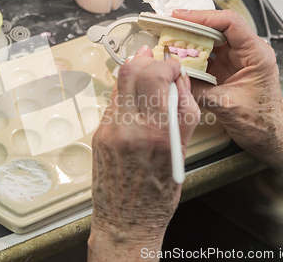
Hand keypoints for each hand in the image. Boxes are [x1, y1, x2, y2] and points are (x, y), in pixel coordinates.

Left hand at [88, 46, 199, 260]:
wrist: (126, 220)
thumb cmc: (158, 195)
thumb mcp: (182, 153)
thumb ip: (182, 112)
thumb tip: (179, 83)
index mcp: (157, 134)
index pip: (157, 77)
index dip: (168, 65)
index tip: (174, 68)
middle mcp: (130, 129)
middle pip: (132, 71)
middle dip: (148, 60)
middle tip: (158, 63)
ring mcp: (110, 130)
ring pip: (119, 82)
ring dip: (135, 72)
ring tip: (147, 72)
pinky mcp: (99, 134)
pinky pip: (114, 102)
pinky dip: (127, 93)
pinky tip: (137, 99)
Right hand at [172, 9, 282, 162]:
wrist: (270, 140)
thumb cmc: (261, 124)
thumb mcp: (226, 105)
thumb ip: (199, 89)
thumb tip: (175, 77)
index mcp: (256, 54)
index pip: (230, 22)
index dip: (204, 17)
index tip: (182, 17)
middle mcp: (247, 53)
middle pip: (217, 28)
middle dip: (192, 25)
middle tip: (168, 24)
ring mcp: (236, 61)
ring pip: (209, 41)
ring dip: (189, 40)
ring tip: (169, 38)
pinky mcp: (226, 70)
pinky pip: (206, 57)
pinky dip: (191, 56)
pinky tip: (176, 57)